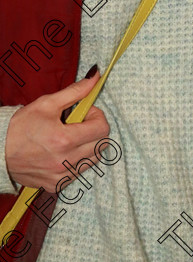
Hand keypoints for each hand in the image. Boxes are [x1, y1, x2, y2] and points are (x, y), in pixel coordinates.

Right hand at [5, 72, 109, 192]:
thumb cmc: (21, 126)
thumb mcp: (47, 103)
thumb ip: (75, 91)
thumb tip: (96, 76)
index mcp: (64, 140)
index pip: (102, 129)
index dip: (97, 116)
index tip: (85, 112)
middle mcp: (65, 161)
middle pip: (102, 145)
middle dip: (95, 130)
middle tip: (79, 123)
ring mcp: (61, 176)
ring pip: (93, 159)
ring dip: (89, 145)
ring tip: (71, 137)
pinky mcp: (56, 184)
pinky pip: (79, 171)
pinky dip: (78, 160)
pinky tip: (64, 151)